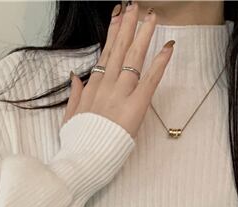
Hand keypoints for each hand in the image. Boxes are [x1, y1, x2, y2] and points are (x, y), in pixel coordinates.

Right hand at [63, 1, 174, 137]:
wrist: (84, 159)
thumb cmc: (78, 144)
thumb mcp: (69, 118)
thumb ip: (74, 95)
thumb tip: (74, 77)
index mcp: (91, 88)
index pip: (105, 55)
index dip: (113, 35)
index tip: (118, 18)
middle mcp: (106, 86)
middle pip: (119, 49)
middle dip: (128, 26)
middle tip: (135, 7)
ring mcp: (121, 94)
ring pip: (134, 58)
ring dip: (144, 35)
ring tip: (151, 17)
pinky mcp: (136, 106)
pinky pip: (150, 79)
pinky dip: (160, 62)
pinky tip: (168, 48)